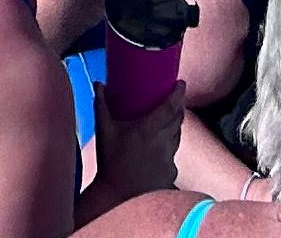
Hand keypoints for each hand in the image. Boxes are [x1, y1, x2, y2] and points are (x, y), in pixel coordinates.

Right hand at [84, 78, 184, 207]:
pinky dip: (169, 149)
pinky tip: (160, 150)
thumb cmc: (110, 162)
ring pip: (177, 138)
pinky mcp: (170, 174)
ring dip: (176, 127)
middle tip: (177, 99)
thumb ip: (101, 104)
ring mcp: (168, 160)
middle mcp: (163, 143)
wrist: (118, 196)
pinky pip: (173, 157)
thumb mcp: (104, 130)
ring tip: (170, 120)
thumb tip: (98, 84)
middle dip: (180, 107)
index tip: (181, 83)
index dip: (178, 93)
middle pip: (178, 120)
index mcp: (149, 129)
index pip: (171, 107)